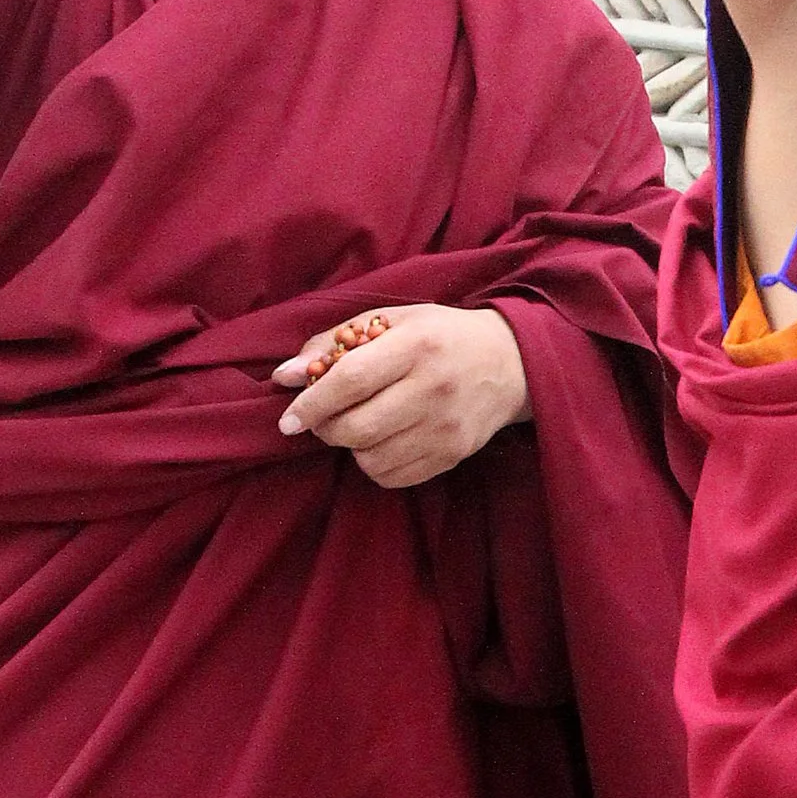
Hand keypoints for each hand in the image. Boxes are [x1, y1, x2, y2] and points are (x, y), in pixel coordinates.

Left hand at [273, 304, 531, 487]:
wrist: (511, 362)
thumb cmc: (440, 336)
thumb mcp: (392, 321)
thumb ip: (335, 342)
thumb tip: (285, 375)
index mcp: (416, 345)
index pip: (352, 379)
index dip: (312, 402)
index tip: (288, 419)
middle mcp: (434, 387)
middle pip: (358, 427)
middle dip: (326, 429)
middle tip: (322, 421)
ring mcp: (446, 426)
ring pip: (371, 459)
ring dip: (351, 447)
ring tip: (359, 426)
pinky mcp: (454, 454)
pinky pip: (393, 477)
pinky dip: (374, 464)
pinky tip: (382, 442)